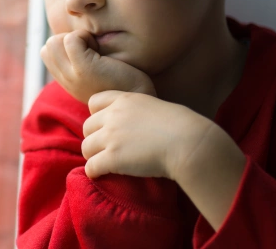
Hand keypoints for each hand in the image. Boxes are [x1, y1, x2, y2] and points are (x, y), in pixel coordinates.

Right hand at [40, 29, 154, 102]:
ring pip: (54, 42)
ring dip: (76, 37)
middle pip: (48, 46)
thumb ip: (83, 63)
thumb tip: (80, 41)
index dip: (65, 44)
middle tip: (92, 49)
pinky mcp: (84, 69)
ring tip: (95, 49)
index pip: (46, 53)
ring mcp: (72, 76)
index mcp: (67, 82)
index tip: (88, 51)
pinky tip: (101, 48)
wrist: (141, 95)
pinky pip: (71, 39)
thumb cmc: (126, 81)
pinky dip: (85, 36)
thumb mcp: (98, 74)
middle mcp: (66, 81)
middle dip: (69, 39)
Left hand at [81, 90, 218, 180]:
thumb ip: (140, 111)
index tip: (108, 127)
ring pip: (86, 147)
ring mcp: (111, 136)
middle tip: (107, 149)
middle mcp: (113, 115)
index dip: (98, 116)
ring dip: (94, 156)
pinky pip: (91, 167)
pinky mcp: (112, 158)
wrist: (189, 143)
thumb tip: (138, 124)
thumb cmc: (183, 127)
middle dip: (95, 138)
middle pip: (87, 127)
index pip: (94, 102)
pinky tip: (102, 175)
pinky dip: (94, 172)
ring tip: (105, 164)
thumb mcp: (157, 106)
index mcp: (125, 99)